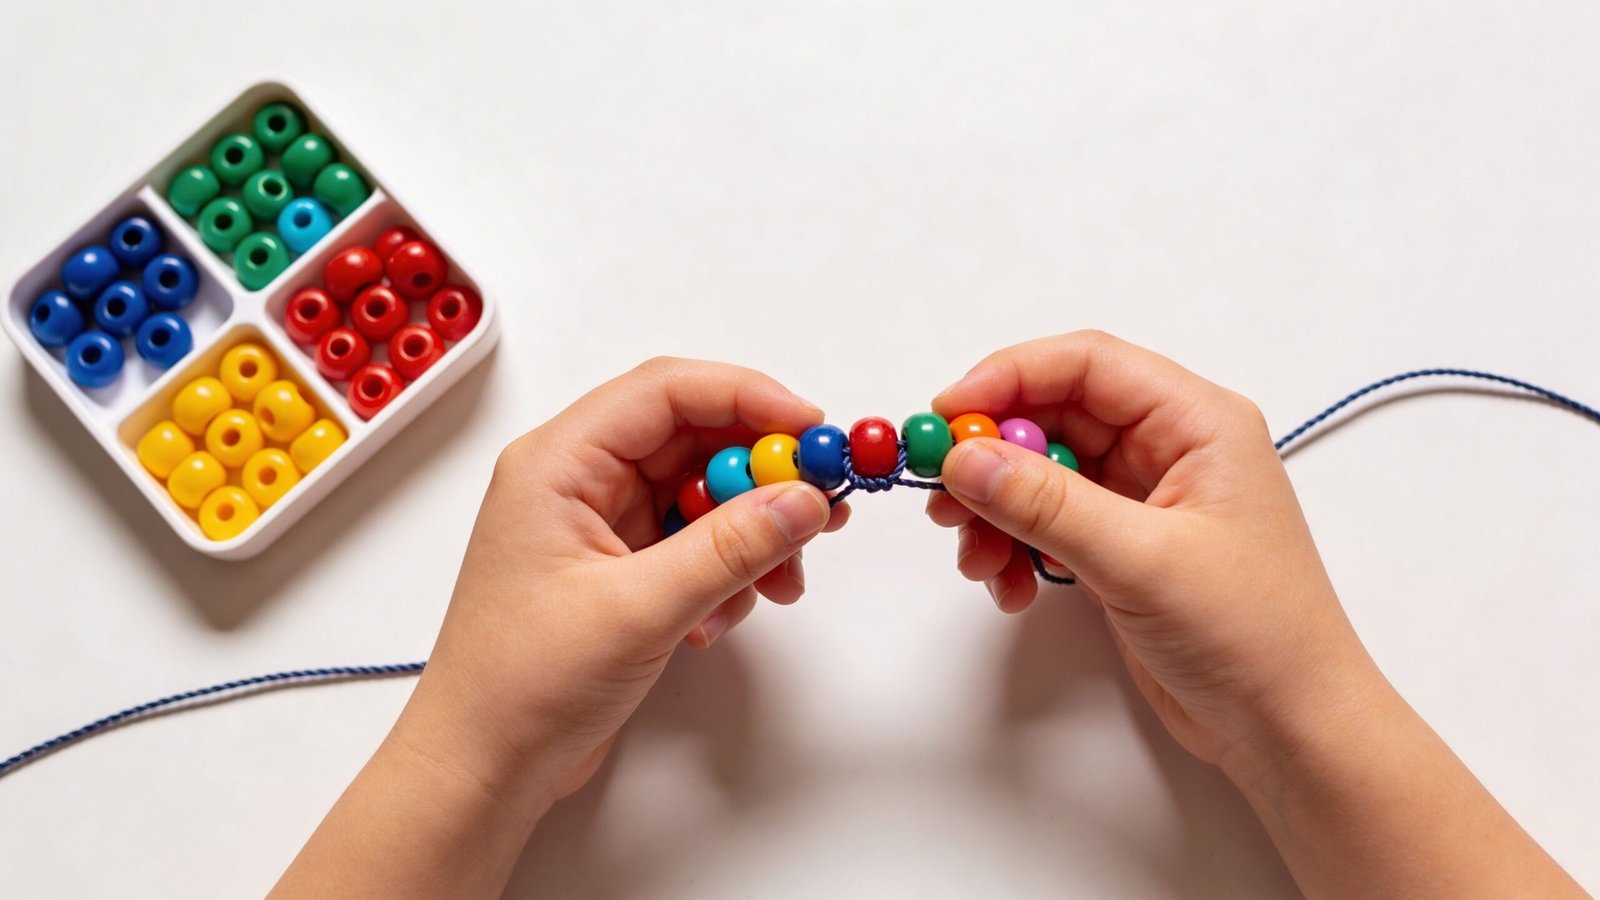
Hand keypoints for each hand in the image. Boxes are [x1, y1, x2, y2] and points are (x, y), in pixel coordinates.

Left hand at [274, 358, 846, 897]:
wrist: (481, 768)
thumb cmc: (522, 685)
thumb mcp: (637, 609)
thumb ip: (729, 549)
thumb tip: (804, 499)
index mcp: (558, 462)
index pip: (666, 391)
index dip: (748, 398)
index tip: (814, 433)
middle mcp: (578, 480)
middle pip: (692, 439)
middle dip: (761, 474)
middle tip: (821, 509)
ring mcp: (599, 526)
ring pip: (701, 495)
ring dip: (751, 533)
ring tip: (780, 584)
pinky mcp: (619, 571)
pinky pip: (693, 543)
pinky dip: (726, 571)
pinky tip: (720, 620)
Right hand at [923, 331, 1582, 896]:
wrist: (1290, 729)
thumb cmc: (1250, 634)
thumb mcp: (1142, 561)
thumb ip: (1047, 504)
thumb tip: (962, 457)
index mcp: (1197, 422)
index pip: (1086, 364)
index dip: (1007, 378)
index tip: (944, 417)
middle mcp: (1170, 447)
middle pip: (1055, 415)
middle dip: (992, 455)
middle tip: (943, 500)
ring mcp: (1146, 498)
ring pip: (1043, 472)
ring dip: (997, 510)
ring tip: (979, 561)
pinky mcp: (1125, 547)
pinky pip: (1050, 523)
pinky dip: (1017, 546)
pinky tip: (1010, 587)